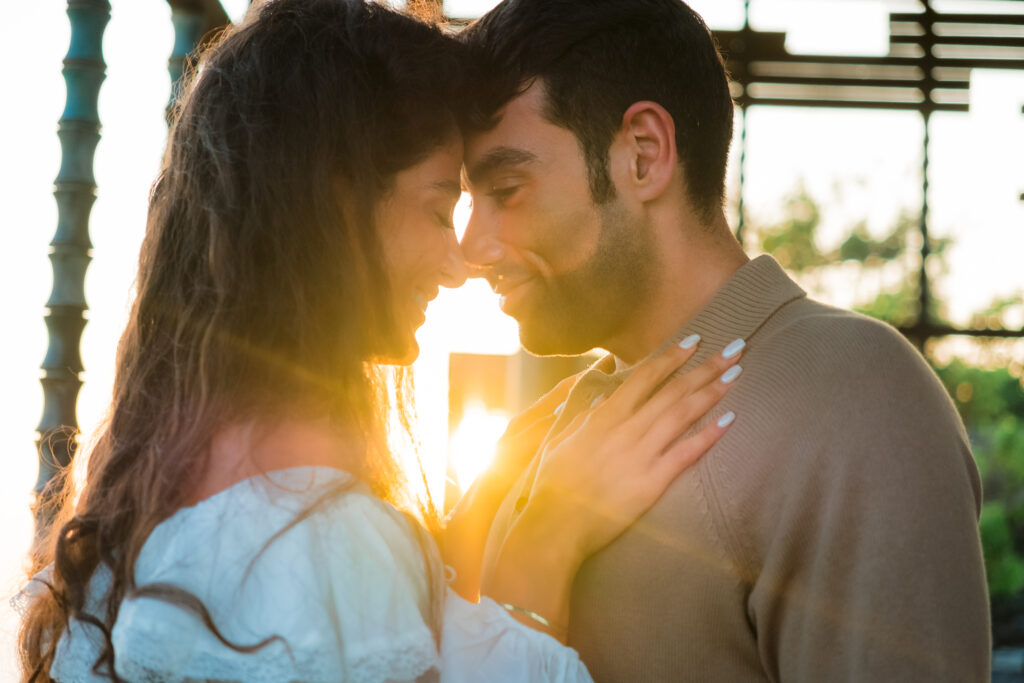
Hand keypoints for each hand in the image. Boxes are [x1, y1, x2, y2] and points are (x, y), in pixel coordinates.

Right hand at [523, 337, 740, 568]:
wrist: (554, 523)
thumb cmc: (553, 484)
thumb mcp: (563, 439)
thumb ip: (586, 416)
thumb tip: (603, 398)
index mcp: (604, 416)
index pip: (644, 377)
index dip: (671, 357)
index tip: (694, 341)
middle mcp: (625, 429)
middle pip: (672, 390)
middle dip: (705, 366)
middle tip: (733, 348)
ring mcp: (640, 454)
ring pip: (682, 414)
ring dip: (712, 391)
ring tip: (737, 372)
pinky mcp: (651, 482)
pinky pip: (685, 453)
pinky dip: (708, 435)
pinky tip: (730, 419)